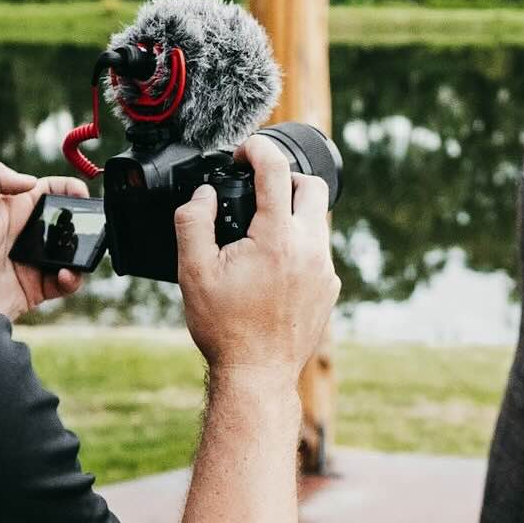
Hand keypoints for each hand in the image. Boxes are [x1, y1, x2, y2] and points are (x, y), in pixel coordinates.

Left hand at [0, 161, 88, 320]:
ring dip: (80, 253)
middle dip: (80, 223)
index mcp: (10, 211)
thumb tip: (31, 182)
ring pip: (68, 254)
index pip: (46, 193)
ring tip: (79, 255)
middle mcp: (22, 236)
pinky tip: (65, 275)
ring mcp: (29, 263)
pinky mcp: (33, 290)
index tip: (82, 194)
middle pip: (62, 224)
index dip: (67, 189)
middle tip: (89, 226)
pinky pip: (62, 284)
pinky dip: (72, 279)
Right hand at [174, 136, 340, 383]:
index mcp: (277, 237)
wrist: (257, 373)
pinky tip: (273, 264)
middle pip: (311, 186)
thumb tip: (203, 194)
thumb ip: (193, 222)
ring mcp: (324, 268)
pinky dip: (299, 243)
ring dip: (292, 212)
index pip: (275, 169)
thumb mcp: (193, 271)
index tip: (243, 152)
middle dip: (284, 177)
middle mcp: (310, 247)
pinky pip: (319, 249)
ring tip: (260, 231)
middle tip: (256, 188)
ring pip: (318, 219)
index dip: (257, 149)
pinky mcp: (330, 287)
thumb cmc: (225, 328)